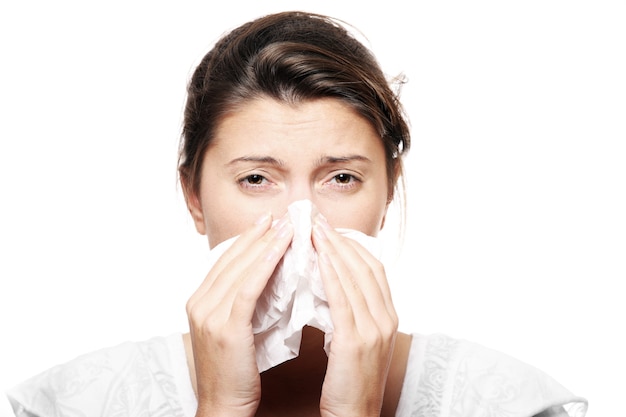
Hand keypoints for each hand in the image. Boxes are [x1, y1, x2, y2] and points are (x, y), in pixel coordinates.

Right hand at [186, 213, 293, 416]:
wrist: (223, 406)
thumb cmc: (235, 372)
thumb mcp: (235, 330)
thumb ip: (243, 303)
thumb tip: (270, 278)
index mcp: (200, 302)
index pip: (226, 261)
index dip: (247, 239)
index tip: (268, 222)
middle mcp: (200, 303)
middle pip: (232, 259)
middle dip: (257, 235)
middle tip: (279, 215)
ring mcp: (209, 314)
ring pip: (241, 269)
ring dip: (266, 243)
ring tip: (287, 225)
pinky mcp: (225, 327)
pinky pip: (248, 287)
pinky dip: (265, 264)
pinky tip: (281, 249)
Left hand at [312, 214, 397, 416]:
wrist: (355, 416)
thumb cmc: (350, 380)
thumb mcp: (358, 340)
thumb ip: (352, 311)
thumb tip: (331, 282)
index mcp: (388, 316)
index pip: (372, 268)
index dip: (351, 245)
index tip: (330, 229)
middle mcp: (386, 318)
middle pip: (364, 266)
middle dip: (340, 240)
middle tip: (318, 220)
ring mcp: (374, 329)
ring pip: (353, 278)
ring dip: (332, 250)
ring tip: (313, 230)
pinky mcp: (355, 342)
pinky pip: (342, 299)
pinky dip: (330, 274)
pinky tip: (316, 257)